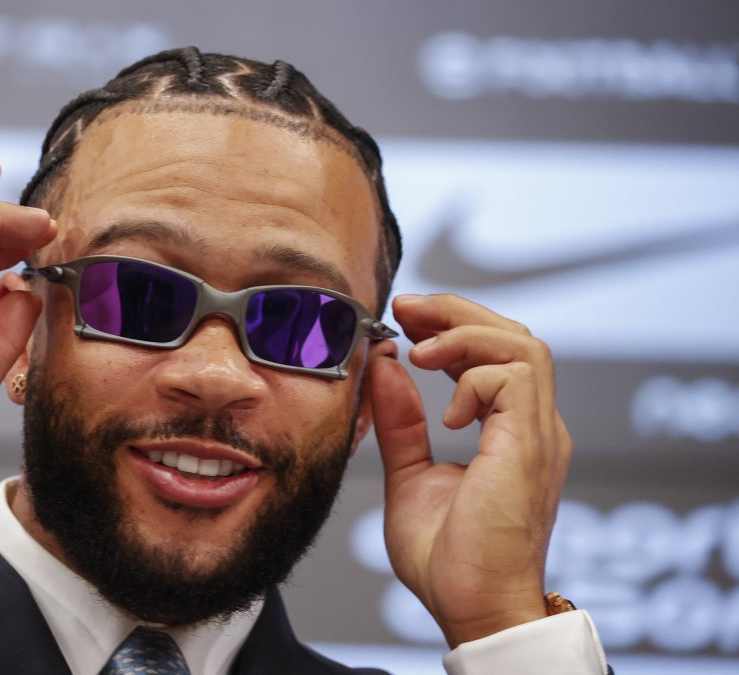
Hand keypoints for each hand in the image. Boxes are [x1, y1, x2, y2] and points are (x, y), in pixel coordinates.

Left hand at [364, 293, 571, 646]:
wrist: (473, 608)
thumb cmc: (449, 560)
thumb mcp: (409, 475)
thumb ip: (400, 422)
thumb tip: (385, 367)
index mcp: (509, 432)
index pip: (496, 352)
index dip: (450, 324)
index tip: (404, 318)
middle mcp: (532, 428)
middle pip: (513, 334)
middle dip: (456, 312)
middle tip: (406, 309)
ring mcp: (538, 435)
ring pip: (524, 344)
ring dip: (465, 334)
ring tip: (420, 353)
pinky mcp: (531, 446)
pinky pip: (516, 376)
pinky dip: (473, 378)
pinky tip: (444, 413)